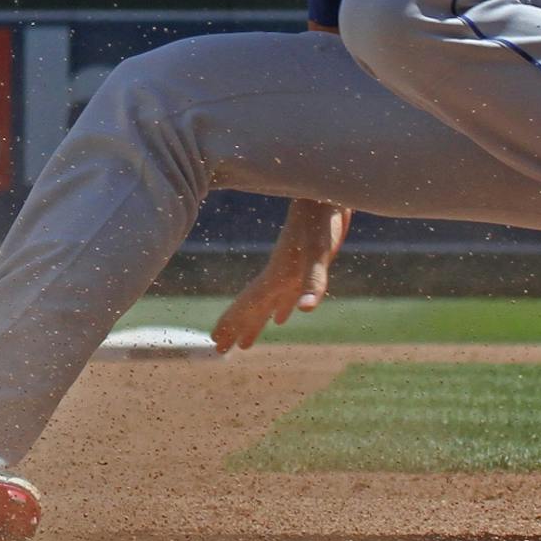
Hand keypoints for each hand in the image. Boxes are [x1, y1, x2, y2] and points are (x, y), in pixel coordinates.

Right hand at [212, 199, 350, 352]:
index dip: (232, 323)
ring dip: (257, 322)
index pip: (248, 303)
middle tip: (220, 350)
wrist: (325, 190)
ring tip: (246, 343)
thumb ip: (314, 280)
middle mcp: (279, 273)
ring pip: (268, 302)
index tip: (215, 343)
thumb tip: (307, 308)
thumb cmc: (321, 219)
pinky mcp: (305, 264)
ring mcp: (291, 269)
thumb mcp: (320, 252)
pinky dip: (283, 307)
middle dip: (237, 328)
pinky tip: (282, 317)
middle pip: (252, 306)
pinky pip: (288, 294)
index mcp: (277, 274)